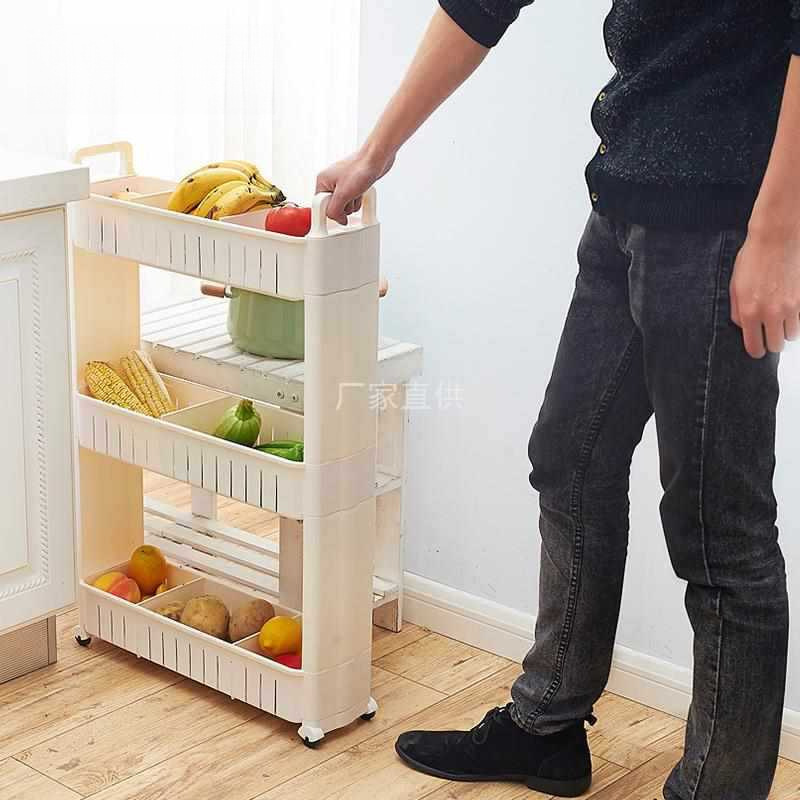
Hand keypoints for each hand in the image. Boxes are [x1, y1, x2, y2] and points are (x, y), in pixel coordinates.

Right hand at [316, 148, 394, 224]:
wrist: (377, 158)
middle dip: (344, 206)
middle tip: (350, 196)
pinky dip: (358, 199)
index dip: (332, 211)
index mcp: (322, 181)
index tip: (339, 212)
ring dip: (353, 203)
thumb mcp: (343, 194)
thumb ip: (335, 211)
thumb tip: (338, 220)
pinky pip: (353, 200)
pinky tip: (361, 191)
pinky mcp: (352, 184)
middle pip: (334, 207)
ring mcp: (342, 183)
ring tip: (357, 191)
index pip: (320, 206)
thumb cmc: (360, 168)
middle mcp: (330, 182)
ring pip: (344, 205)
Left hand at [730, 226, 799, 357]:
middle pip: (776, 345)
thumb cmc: (753, 259)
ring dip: (785, 331)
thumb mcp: (735, 286)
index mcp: (750, 312)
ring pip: (791, 336)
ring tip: (779, 321)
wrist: (777, 238)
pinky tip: (787, 309)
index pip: (754, 347)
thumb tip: (743, 326)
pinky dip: (795, 319)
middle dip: (771, 342)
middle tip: (768, 334)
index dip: (755, 351)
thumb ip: (738, 310)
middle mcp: (771, 313)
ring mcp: (790, 307)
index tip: (756, 349)